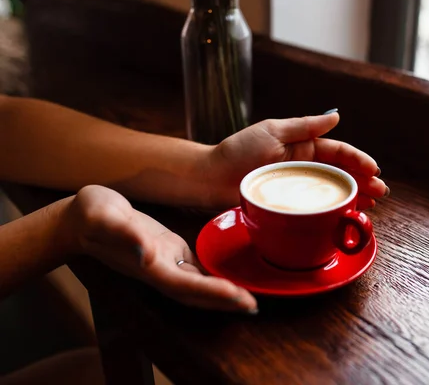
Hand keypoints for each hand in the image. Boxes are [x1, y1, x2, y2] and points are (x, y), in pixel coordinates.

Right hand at [64, 185, 256, 312]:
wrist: (81, 217)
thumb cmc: (92, 216)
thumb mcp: (104, 218)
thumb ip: (124, 236)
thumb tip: (145, 254)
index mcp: (148, 266)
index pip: (185, 285)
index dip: (212, 293)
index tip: (237, 297)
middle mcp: (160, 269)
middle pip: (197, 293)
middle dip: (225, 301)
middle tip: (253, 305)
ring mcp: (166, 262)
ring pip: (199, 284)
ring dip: (223, 293)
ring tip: (250, 297)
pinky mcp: (170, 250)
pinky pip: (196, 269)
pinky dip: (215, 276)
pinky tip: (232, 277)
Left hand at [207, 111, 387, 208]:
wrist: (211, 178)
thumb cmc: (238, 151)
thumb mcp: (273, 131)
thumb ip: (304, 126)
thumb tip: (335, 116)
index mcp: (302, 146)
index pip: (336, 152)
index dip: (357, 160)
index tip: (374, 170)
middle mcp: (303, 165)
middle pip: (339, 173)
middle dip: (362, 181)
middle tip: (380, 193)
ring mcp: (297, 186)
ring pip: (331, 191)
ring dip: (352, 196)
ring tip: (371, 205)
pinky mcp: (289, 205)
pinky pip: (316, 208)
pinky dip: (333, 211)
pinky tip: (347, 216)